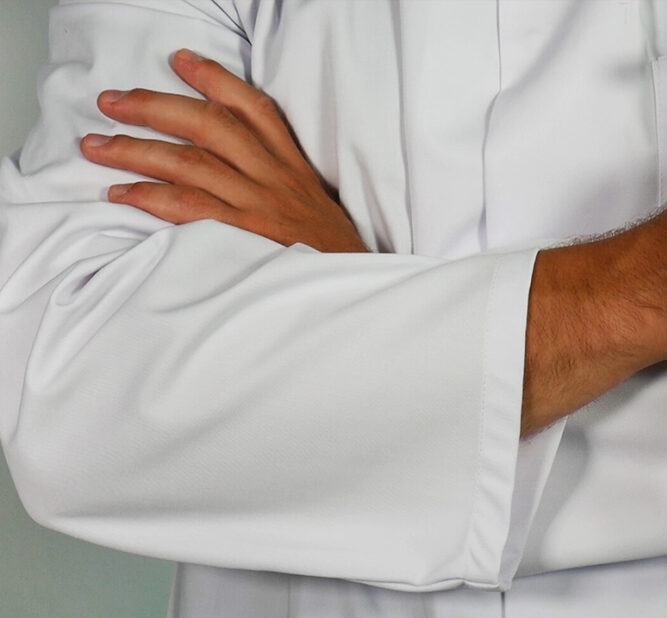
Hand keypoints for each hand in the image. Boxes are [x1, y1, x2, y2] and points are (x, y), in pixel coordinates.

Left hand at [80, 49, 366, 253]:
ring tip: (96, 145)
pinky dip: (150, 198)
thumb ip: (281, 181)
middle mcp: (274, 178)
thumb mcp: (316, 206)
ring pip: (189, 162)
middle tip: (112, 102)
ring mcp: (258, 206)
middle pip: (209, 125)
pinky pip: (189, 209)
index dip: (215, 79)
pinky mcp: (244, 237)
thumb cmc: (329, 254)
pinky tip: (121, 193)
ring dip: (136, 150)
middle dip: (154, 107)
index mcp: (293, 167)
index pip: (255, 109)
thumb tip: (234, 166)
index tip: (180, 61)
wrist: (351, 288)